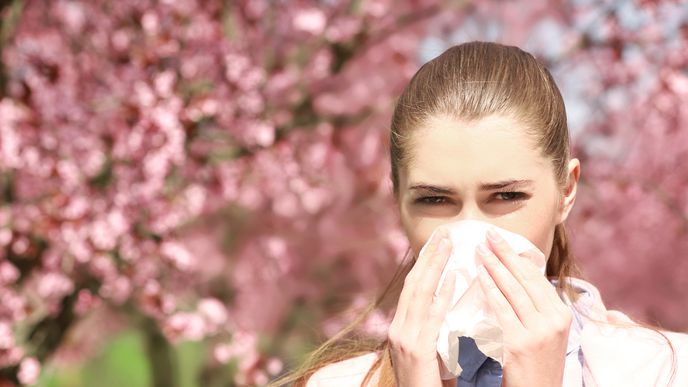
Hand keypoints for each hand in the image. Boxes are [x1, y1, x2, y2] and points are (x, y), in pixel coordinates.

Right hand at [388, 228, 456, 386]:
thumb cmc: (430, 385)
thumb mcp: (429, 352)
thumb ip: (435, 329)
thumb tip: (449, 304)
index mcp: (401, 329)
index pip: (412, 289)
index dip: (424, 265)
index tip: (437, 244)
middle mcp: (399, 330)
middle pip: (413, 285)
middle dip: (429, 258)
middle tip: (444, 234)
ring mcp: (405, 340)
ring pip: (419, 294)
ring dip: (435, 267)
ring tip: (448, 246)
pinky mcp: (416, 351)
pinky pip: (431, 318)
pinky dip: (442, 296)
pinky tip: (453, 279)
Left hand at [476, 228, 571, 386]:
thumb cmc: (536, 364)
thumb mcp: (545, 332)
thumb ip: (534, 306)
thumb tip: (515, 274)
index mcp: (562, 314)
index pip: (536, 278)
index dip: (517, 257)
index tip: (501, 240)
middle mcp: (555, 319)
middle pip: (526, 279)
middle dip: (505, 254)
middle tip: (488, 235)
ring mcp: (539, 331)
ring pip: (513, 290)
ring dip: (495, 265)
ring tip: (480, 249)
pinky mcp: (521, 342)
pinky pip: (502, 309)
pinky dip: (490, 289)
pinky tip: (479, 275)